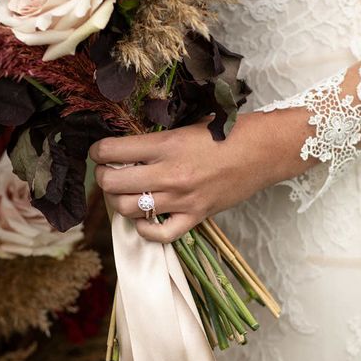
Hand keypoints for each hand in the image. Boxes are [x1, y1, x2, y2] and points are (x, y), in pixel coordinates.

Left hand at [89, 109, 310, 242]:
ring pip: (128, 209)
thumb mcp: (187, 126)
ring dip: (118, 202)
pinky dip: (144, 230)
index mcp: (165, 144)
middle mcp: (169, 173)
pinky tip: (143, 219)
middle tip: (108, 172)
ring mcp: (181, 198)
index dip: (98, 152)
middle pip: (112, 184)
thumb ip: (157, 140)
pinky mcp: (195, 216)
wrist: (263, 151)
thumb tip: (126, 149)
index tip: (100, 152)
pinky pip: (160, 234)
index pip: (112, 151)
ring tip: (124, 193)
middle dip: (103, 177)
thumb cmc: (226, 133)